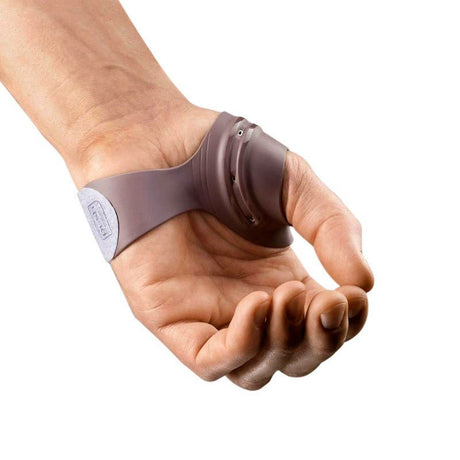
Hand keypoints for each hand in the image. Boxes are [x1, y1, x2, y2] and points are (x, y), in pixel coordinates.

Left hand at [78, 104, 373, 389]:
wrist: (154, 139)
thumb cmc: (220, 156)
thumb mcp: (293, 184)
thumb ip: (331, 226)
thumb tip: (365, 283)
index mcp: (278, 277)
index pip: (322, 325)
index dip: (347, 321)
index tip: (356, 292)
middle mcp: (245, 302)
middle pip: (295, 357)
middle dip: (321, 340)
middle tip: (330, 302)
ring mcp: (207, 312)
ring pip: (256, 369)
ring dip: (286, 346)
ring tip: (291, 295)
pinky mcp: (169, 315)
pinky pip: (209, 359)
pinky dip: (242, 345)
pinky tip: (260, 302)